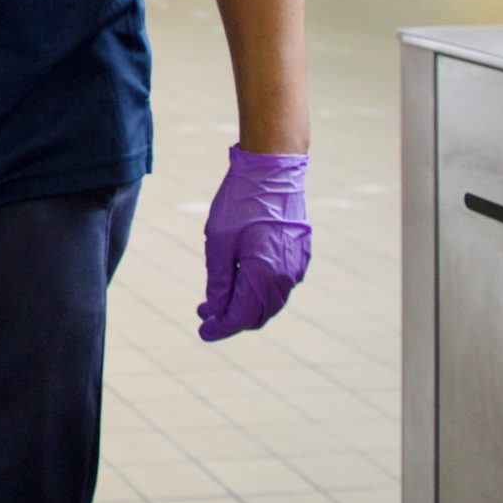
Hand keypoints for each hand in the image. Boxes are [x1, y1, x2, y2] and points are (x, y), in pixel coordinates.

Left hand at [198, 146, 309, 340]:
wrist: (273, 170)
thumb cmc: (241, 202)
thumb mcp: (218, 240)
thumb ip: (219, 280)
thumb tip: (216, 309)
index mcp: (265, 275)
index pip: (241, 316)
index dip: (221, 328)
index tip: (202, 332)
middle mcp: (286, 276)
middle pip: (257, 313)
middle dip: (231, 317)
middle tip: (205, 313)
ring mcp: (297, 266)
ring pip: (270, 300)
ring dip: (245, 304)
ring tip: (217, 298)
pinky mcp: (300, 254)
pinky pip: (279, 283)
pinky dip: (259, 289)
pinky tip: (240, 279)